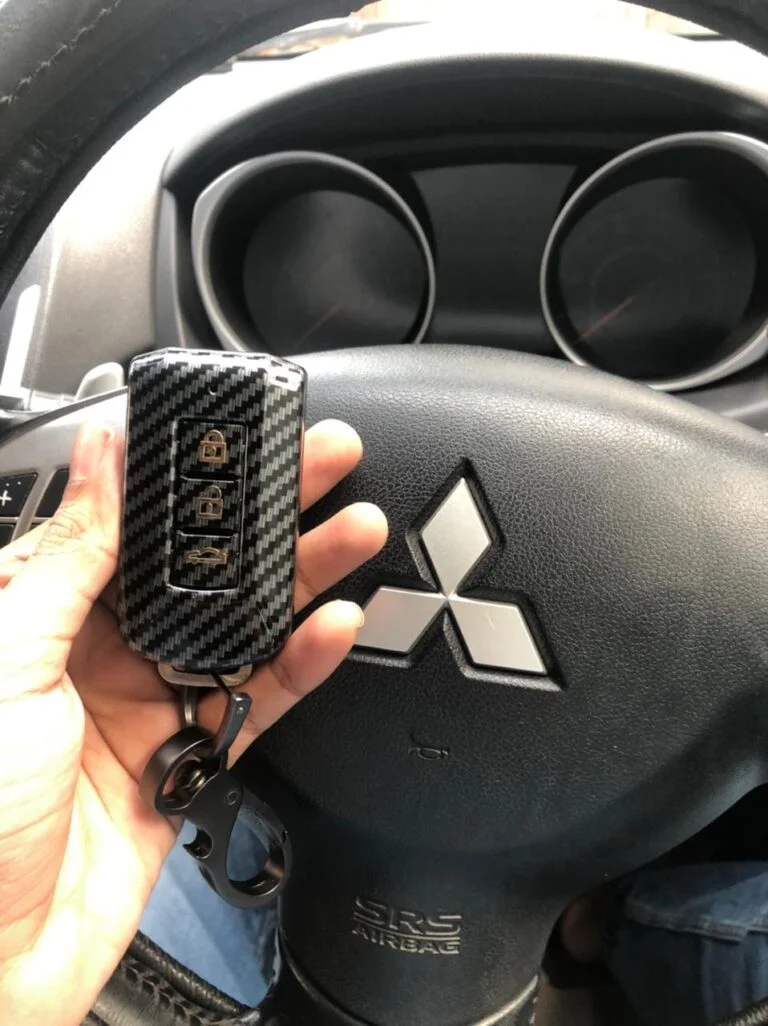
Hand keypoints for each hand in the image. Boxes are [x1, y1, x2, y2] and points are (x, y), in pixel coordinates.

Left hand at [0, 420, 386, 1025]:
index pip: (137, 523)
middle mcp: (104, 649)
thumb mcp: (9, 655)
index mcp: (50, 610)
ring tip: (355, 533)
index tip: (243, 435)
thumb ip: (71, 554)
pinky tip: (334, 625)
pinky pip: (260, 697)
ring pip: (245, 624)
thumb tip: (102, 457)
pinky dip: (304, 662)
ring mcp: (153, 701)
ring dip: (303, 577)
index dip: (193, 477)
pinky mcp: (192, 755)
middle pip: (204, 566)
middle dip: (268, 512)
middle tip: (325, 466)